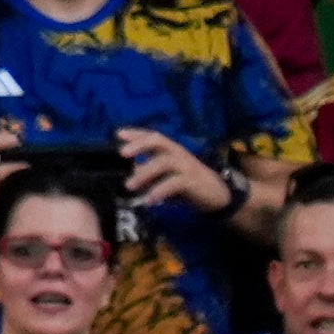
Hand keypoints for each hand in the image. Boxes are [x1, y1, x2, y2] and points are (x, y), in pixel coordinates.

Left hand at [111, 125, 229, 215]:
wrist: (214, 195)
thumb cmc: (186, 184)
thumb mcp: (164, 177)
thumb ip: (148, 175)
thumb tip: (128, 176)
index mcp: (169, 150)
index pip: (152, 136)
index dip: (137, 134)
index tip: (119, 134)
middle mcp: (177, 153)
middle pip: (158, 141)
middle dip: (140, 144)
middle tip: (122, 154)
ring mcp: (185, 166)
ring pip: (164, 162)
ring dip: (145, 173)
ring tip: (130, 186)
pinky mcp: (192, 181)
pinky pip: (174, 183)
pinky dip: (160, 191)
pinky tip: (149, 200)